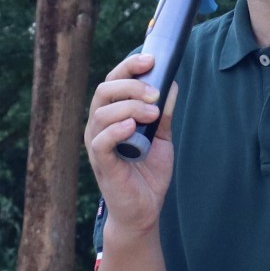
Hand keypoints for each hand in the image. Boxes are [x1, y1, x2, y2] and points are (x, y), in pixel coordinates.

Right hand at [84, 50, 174, 237]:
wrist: (144, 210)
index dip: (129, 66)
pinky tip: (132, 128)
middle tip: (155, 94)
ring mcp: (97, 144)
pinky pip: (101, 140)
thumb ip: (165, 114)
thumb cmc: (148, 174)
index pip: (113, 81)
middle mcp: (99, 125)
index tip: (151, 60)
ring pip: (102, 112)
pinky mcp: (101, 163)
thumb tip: (172, 84)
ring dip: (130, 107)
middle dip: (131, 84)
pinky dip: (116, 130)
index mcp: (112, 115)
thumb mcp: (162, 138)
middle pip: (104, 90)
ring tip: (153, 114)